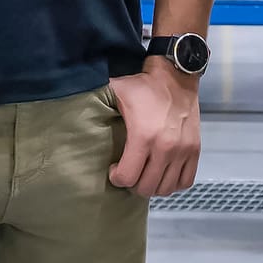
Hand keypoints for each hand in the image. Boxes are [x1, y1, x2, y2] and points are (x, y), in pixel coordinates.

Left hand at [108, 62, 202, 197]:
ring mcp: (183, 149)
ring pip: (166, 188)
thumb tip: (66, 106)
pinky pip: (186, 181)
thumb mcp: (116, 92)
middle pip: (147, 188)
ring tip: (146, 172)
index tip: (115, 168)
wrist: (176, 74)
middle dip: (134, 184)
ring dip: (153, 185)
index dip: (117, 178)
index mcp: (144, 136)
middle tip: (130, 171)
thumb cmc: (144, 85)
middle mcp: (166, 147)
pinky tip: (164, 172)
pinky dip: (174, 182)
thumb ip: (95, 104)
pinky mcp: (195, 148)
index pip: (127, 178)